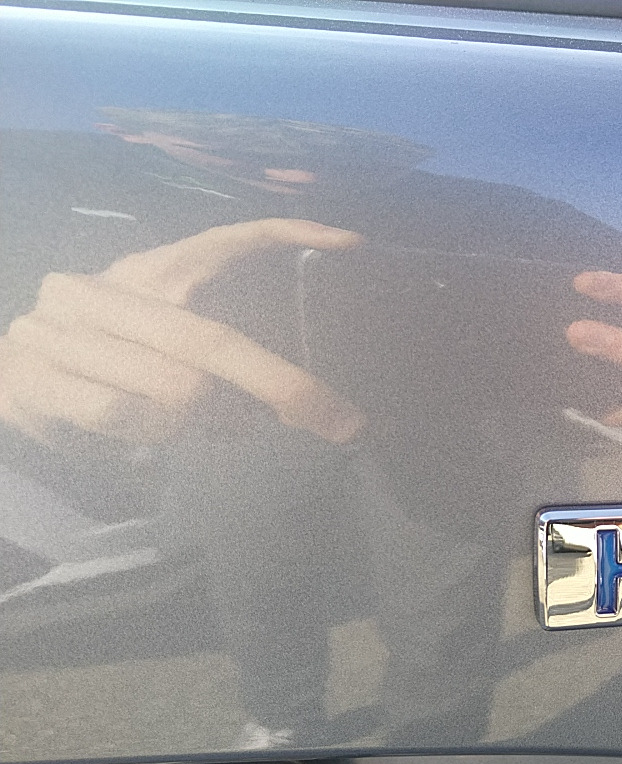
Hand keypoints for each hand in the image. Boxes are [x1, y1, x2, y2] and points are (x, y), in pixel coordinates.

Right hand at [0, 218, 365, 444]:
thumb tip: (302, 406)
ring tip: (180, 420)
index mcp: (149, 270)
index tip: (351, 242)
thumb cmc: (119, 368)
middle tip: (341, 424)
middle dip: (283, 388)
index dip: (287, 234)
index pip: (224, 239)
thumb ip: (231, 364)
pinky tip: (142, 431)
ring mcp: (61, 328)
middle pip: (214, 339)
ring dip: (195, 421)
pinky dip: (149, 433)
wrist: (18, 390)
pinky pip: (124, 414)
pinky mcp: (34, 375)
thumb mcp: (177, 352)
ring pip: (176, 388)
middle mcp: (105, 287)